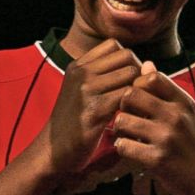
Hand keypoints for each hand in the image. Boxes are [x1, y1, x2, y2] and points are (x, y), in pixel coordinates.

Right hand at [43, 39, 141, 177]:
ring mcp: (86, 90)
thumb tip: (142, 64)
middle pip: (126, 56)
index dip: (127, 60)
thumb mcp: (81, 91)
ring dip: (140, 88)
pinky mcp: (94, 111)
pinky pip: (128, 95)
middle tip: (139, 93)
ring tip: (137, 104)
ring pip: (130, 73)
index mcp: (78, 66)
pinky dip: (136, 104)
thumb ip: (102, 76)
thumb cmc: (73, 123)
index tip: (129, 79)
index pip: (113, 45)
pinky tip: (132, 116)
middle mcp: (81, 73)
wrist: (52, 150)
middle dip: (138, 72)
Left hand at [112, 61, 194, 194]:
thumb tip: (146, 64)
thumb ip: (166, 90)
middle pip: (131, 94)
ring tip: (127, 135)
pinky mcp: (156, 159)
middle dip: (123, 106)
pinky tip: (131, 150)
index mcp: (183, 102)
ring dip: (120, 129)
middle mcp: (175, 116)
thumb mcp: (189, 113)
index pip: (151, 77)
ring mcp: (166, 138)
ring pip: (122, 120)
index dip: (137, 85)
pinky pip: (123, 146)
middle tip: (128, 117)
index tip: (138, 99)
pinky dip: (123, 148)